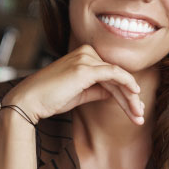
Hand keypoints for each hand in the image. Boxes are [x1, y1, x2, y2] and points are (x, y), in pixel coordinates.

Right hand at [3, 44, 144, 124]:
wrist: (29, 101)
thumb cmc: (50, 98)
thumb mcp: (79, 94)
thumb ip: (97, 90)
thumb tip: (114, 93)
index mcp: (83, 56)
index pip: (110, 74)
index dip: (125, 92)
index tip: (135, 109)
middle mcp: (86, 53)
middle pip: (116, 76)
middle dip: (130, 97)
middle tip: (140, 115)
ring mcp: (85, 58)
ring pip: (117, 77)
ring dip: (130, 97)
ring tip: (138, 115)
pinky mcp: (85, 68)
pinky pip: (113, 74)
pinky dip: (127, 84)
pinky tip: (135, 95)